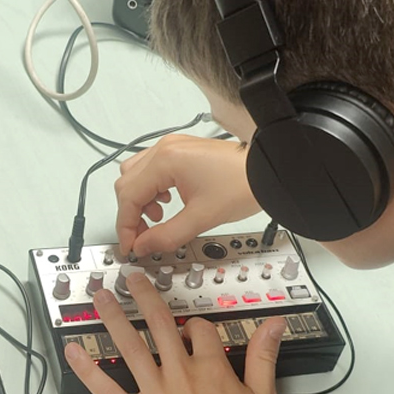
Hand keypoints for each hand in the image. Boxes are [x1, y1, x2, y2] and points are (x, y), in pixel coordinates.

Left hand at [62, 272, 286, 393]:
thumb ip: (264, 357)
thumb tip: (274, 324)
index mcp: (212, 369)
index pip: (199, 330)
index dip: (195, 327)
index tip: (192, 333)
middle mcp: (180, 376)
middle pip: (159, 324)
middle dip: (143, 296)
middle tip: (130, 279)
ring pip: (130, 346)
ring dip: (113, 317)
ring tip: (99, 296)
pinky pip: (106, 390)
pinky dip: (88, 369)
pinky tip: (73, 352)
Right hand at [115, 135, 261, 256]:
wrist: (267, 170)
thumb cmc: (243, 184)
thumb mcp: (201, 218)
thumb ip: (166, 236)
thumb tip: (143, 246)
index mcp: (166, 160)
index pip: (129, 196)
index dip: (126, 226)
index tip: (130, 246)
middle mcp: (165, 148)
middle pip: (126, 183)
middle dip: (131, 214)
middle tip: (142, 237)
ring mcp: (172, 147)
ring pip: (135, 175)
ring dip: (140, 199)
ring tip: (158, 217)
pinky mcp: (180, 151)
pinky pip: (151, 168)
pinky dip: (151, 188)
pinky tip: (167, 201)